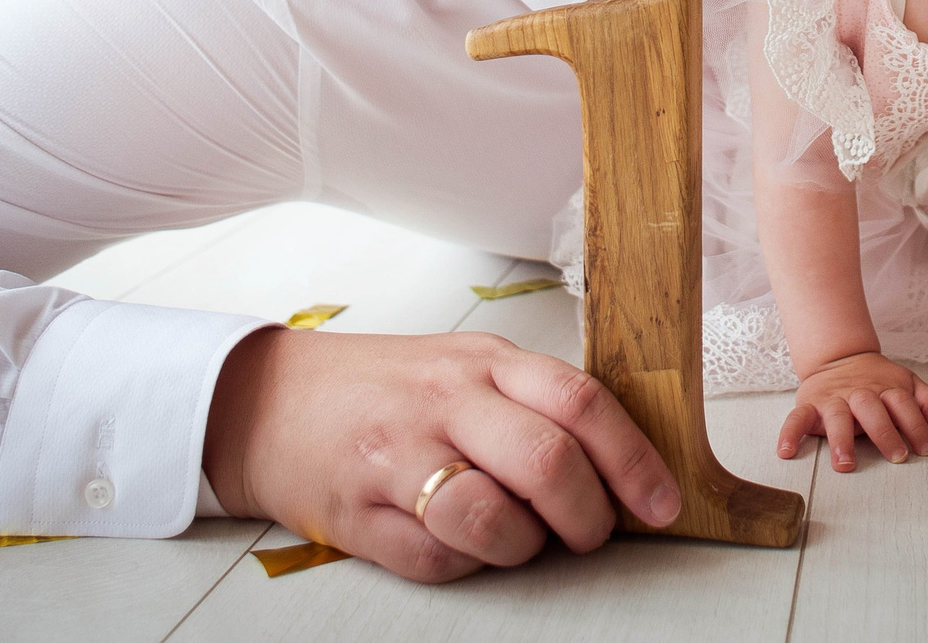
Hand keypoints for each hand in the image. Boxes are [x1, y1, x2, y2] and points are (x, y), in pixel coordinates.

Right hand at [202, 326, 681, 584]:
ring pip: (493, 519)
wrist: (265, 401)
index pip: (580, 402)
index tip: (662, 503)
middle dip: (588, 515)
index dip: (633, 460)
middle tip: (591, 534)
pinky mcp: (359, 514)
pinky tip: (459, 544)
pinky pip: (436, 559)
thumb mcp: (463, 365)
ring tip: (519, 539)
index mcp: (484, 361)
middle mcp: (444, 402)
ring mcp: (398, 457)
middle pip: (547, 461)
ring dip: (524, 546)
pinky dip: (464, 565)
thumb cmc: (384, 387)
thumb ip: (533, 402)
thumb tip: (619, 464)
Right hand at [778, 350, 927, 473]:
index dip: (916, 425)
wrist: (839, 357)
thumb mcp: (908, 384)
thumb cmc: (878, 380)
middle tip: (897, 457)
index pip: (903, 405)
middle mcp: (859, 393)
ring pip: (837, 416)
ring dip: (840, 440)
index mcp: (886, 388)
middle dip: (885, 432)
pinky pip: (796, 419)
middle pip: (872, 409)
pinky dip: (789, 433)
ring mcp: (833, 399)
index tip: (926, 449)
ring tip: (845, 464)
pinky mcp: (809, 405)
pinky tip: (786, 452)